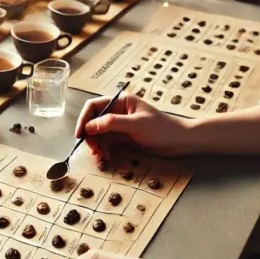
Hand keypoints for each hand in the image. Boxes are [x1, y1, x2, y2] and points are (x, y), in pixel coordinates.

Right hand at [74, 93, 192, 159]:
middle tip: (93, 149)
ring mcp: (120, 124)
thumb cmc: (161, 129)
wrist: (179, 142)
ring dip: (97, 144)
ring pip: (99, 133)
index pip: (94, 106)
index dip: (84, 119)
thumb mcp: (136, 124)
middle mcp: (118, 111)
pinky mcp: (124, 136)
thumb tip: (89, 126)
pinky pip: (107, 142)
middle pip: (94, 121)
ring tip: (101, 156)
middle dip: (91, 136)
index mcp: (120, 101)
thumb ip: (111, 123)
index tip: (80, 134)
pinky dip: (104, 149)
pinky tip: (107, 157)